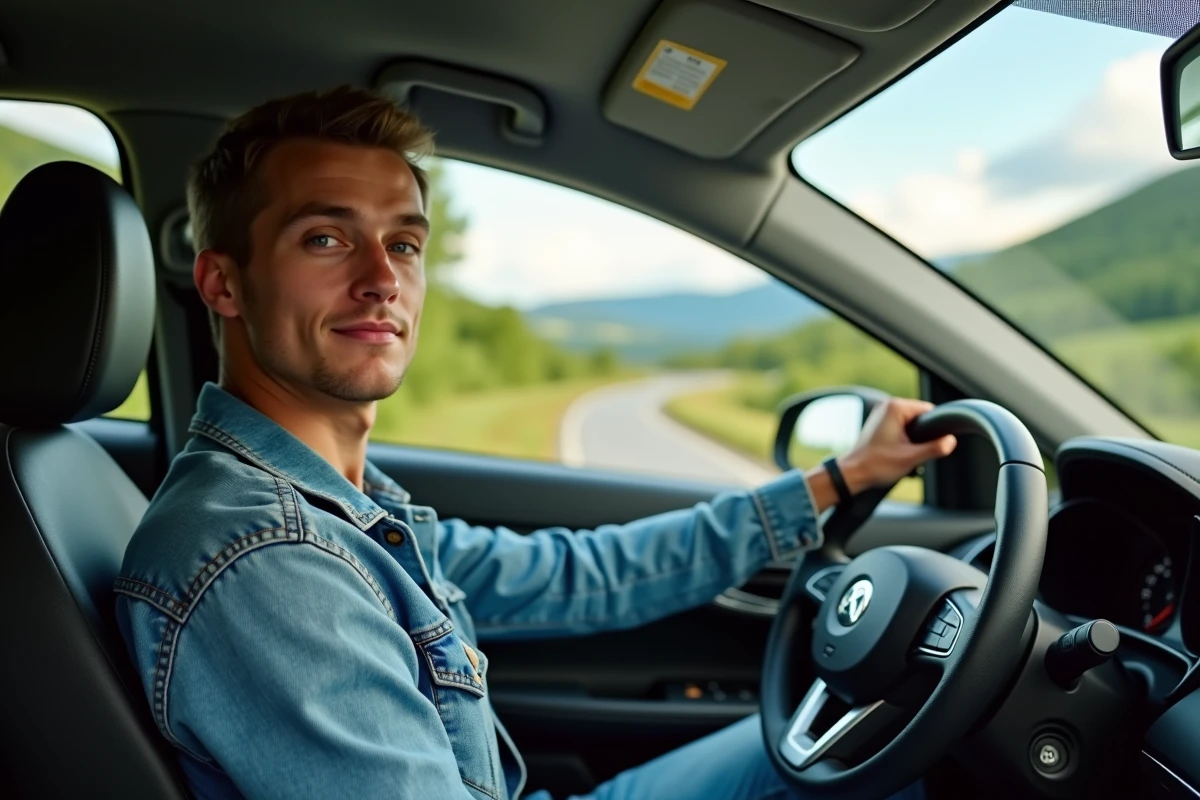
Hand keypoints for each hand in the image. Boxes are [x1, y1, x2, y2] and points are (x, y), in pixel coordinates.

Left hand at [837, 398, 956, 493]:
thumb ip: (934, 448)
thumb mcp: (911, 458)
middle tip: (913, 451)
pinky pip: (902, 426)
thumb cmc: (876, 464)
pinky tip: (898, 451)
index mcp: (896, 407)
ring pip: (912, 423)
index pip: (929, 411)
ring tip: (904, 452)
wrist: (853, 473)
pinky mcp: (879, 422)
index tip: (931, 443)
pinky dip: (905, 438)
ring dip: (914, 437)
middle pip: (921, 417)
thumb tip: (951, 441)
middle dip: (923, 434)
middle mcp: (888, 405)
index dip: (935, 428)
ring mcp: (882, 413)